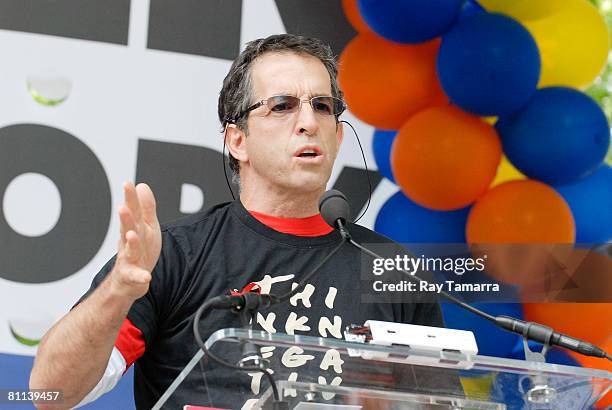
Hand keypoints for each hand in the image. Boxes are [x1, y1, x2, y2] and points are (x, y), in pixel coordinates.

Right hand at [110, 182, 161, 299]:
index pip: (133, 211)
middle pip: (128, 228)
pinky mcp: (132, 277)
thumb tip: (142, 185)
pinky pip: (136, 277)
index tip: (128, 183)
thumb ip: (145, 207)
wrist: (127, 281)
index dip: (130, 198)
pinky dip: (140, 277)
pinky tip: (146, 277)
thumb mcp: (146, 227)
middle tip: (123, 207)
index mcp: (135, 229)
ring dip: (131, 242)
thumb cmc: (140, 250)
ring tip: (132, 234)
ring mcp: (129, 259)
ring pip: (130, 250)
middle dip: (126, 218)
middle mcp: (129, 243)